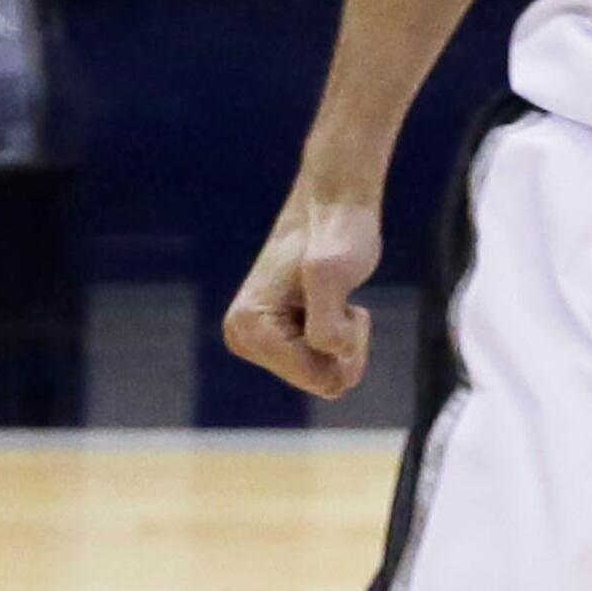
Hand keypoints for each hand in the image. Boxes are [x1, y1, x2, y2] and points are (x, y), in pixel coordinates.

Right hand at [224, 175, 385, 400]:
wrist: (335, 206)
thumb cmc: (337, 234)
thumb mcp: (332, 275)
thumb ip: (327, 326)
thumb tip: (330, 356)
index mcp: (247, 331)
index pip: (320, 379)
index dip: (344, 343)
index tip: (338, 300)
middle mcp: (244, 340)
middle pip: (325, 383)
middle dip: (346, 345)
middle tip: (341, 299)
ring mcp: (261, 343)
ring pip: (330, 377)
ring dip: (347, 339)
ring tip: (335, 298)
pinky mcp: (279, 339)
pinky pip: (330, 365)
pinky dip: (344, 335)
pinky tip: (330, 302)